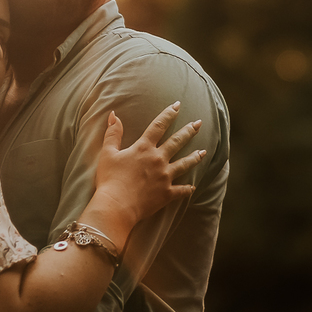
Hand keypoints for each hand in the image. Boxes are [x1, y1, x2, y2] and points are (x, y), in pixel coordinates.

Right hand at [93, 102, 203, 234]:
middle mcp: (158, 159)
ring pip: (185, 164)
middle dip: (189, 131)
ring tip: (204, 152)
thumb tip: (114, 115)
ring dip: (195, 157)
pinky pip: (181, 190)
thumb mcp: (107, 153)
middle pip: (177, 142)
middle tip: (199, 123)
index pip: (158, 126)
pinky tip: (193, 187)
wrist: (116, 206)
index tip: (178, 105)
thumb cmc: (109, 180)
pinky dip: (188, 189)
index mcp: (143, 148)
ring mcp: (165, 177)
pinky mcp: (166, 194)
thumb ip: (112, 133)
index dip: (169, 114)